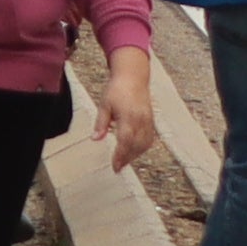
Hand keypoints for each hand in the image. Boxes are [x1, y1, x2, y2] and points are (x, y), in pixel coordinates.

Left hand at [90, 44, 157, 175]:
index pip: (125, 141)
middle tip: (117, 168)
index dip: (120, 155)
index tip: (115, 166)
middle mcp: (141, 121)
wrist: (133, 77)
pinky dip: (142, 148)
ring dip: (135, 155)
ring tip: (123, 162)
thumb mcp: (104, 105)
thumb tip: (95, 139)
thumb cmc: (116, 90)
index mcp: (128, 117)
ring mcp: (148, 121)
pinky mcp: (151, 121)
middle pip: (136, 146)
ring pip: (145, 144)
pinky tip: (133, 152)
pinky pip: (149, 139)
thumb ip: (101, 123)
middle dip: (127, 158)